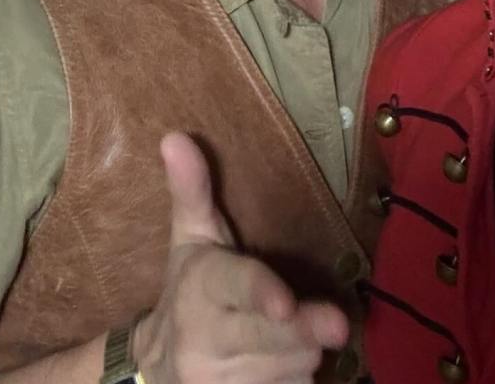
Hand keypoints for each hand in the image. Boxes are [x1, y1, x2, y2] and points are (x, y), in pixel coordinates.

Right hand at [133, 133, 348, 383]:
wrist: (156, 367)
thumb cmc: (188, 289)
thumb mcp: (189, 239)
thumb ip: (192, 190)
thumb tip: (175, 135)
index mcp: (200, 288)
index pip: (233, 288)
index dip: (260, 294)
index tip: (285, 303)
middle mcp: (204, 340)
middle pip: (266, 336)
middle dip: (303, 331)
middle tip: (338, 324)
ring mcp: (218, 382)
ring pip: (283, 370)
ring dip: (304, 355)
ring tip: (305, 336)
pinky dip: (296, 382)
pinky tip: (294, 367)